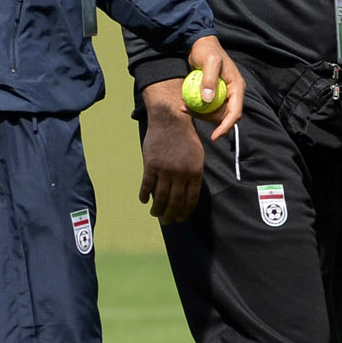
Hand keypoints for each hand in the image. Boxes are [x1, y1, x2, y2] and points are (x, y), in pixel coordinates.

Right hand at [137, 80, 206, 223]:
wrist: (170, 121)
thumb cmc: (185, 137)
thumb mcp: (197, 156)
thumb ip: (193, 174)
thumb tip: (187, 191)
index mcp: (195, 172)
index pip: (190, 199)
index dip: (185, 211)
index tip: (181, 218)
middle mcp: (181, 174)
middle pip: (175, 201)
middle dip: (171, 214)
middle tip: (167, 222)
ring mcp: (165, 170)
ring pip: (161, 196)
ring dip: (157, 208)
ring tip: (155, 214)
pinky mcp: (151, 165)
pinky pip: (147, 185)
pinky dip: (144, 194)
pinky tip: (144, 200)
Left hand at [184, 37, 244, 138]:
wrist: (200, 42)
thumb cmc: (206, 50)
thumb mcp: (209, 62)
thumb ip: (209, 80)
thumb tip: (208, 100)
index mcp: (237, 87)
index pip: (235, 112)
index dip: (226, 126)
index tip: (215, 136)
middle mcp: (233, 92)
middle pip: (225, 115)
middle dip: (211, 121)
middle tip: (192, 116)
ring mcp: (224, 93)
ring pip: (215, 112)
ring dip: (202, 114)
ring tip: (185, 108)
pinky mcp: (214, 92)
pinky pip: (208, 106)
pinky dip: (198, 108)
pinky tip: (185, 105)